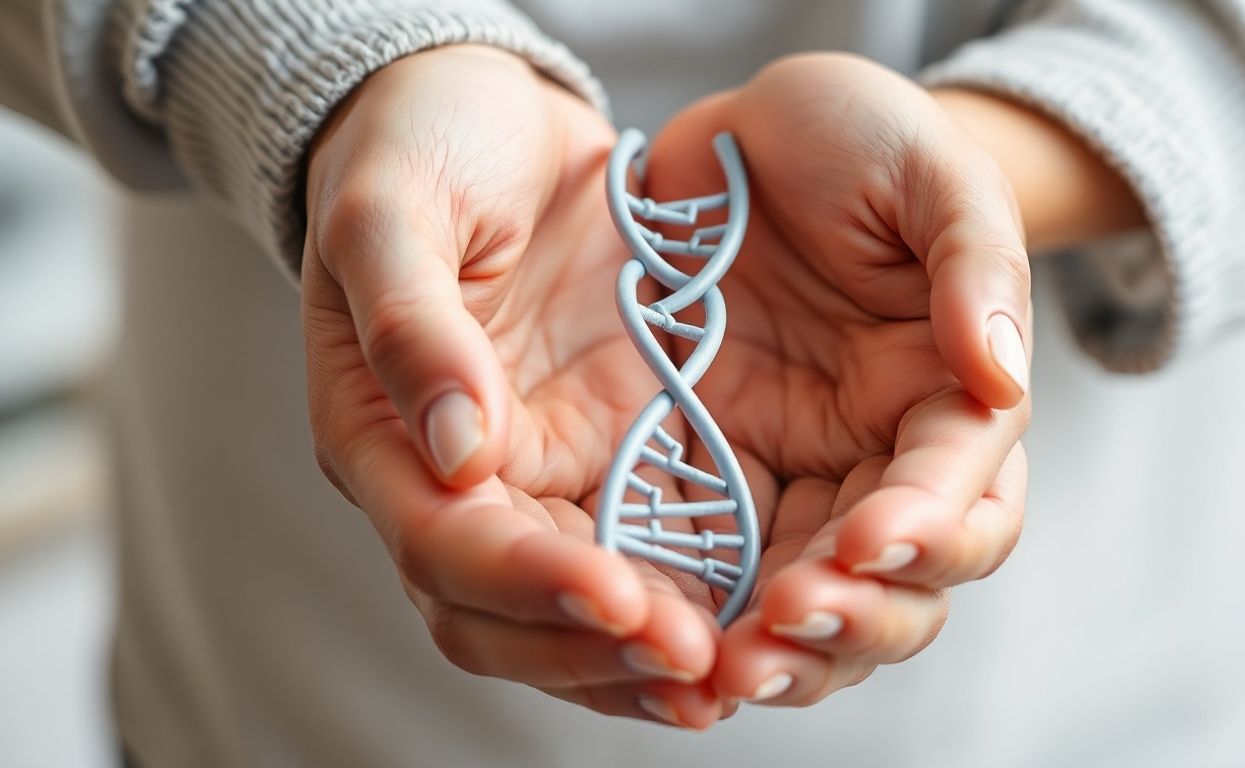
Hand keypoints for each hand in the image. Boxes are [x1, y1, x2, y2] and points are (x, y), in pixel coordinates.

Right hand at [301, 46, 725, 727]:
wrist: (485, 120)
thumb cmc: (419, 148)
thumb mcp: (395, 211)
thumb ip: (413, 326)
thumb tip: (459, 458)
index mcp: (381, 438)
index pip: (444, 549)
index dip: (528, 584)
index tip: (618, 596)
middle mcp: (452, 483)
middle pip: (505, 616)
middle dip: (593, 651)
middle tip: (693, 662)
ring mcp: (535, 475)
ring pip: (571, 611)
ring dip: (639, 657)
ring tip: (726, 677)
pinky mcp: (604, 453)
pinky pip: (638, 554)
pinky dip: (681, 600)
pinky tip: (743, 625)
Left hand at [642, 53, 1032, 706]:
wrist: (746, 135)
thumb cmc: (855, 139)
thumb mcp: (930, 172)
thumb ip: (977, 266)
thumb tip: (1002, 372)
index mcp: (953, 397)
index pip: (963, 491)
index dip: (928, 528)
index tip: (872, 538)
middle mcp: (881, 457)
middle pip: (902, 584)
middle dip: (856, 617)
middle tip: (790, 621)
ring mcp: (797, 476)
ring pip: (814, 602)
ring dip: (783, 648)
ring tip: (729, 667)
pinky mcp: (715, 479)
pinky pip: (717, 570)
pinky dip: (704, 616)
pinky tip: (672, 640)